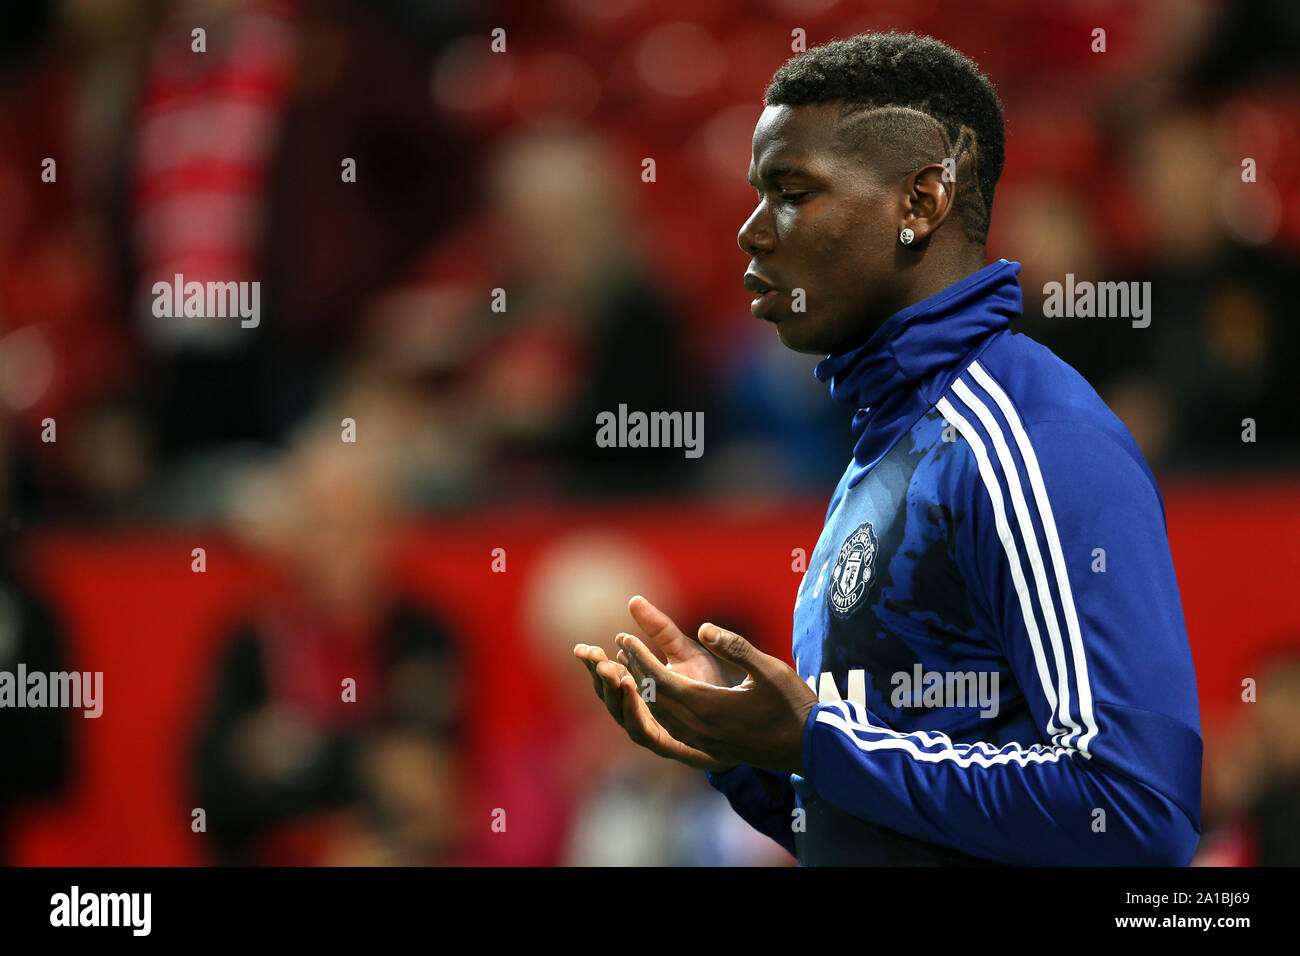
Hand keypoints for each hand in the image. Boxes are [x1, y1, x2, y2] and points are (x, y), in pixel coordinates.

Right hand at [572, 596, 737, 771]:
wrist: (742, 719)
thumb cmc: (709, 684)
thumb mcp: (683, 650)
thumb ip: (659, 628)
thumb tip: (633, 599)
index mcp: (638, 686)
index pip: (607, 675)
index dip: (593, 663)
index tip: (582, 648)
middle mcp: (638, 709)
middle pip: (607, 694)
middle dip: (597, 674)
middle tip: (590, 655)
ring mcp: (649, 727)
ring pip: (619, 712)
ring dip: (611, 690)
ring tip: (609, 668)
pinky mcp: (664, 743)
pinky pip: (641, 730)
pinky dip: (632, 710)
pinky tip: (630, 689)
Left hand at [617, 622, 817, 774]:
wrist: (811, 749)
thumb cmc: (793, 704)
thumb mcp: (768, 669)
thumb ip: (735, 647)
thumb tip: (703, 627)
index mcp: (708, 706)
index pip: (660, 681)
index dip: (640, 658)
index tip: (625, 638)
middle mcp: (700, 728)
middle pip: (655, 698)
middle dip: (636, 670)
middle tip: (623, 646)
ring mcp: (704, 742)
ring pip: (661, 715)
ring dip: (645, 691)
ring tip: (633, 667)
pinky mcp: (711, 750)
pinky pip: (673, 728)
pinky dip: (659, 709)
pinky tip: (659, 698)